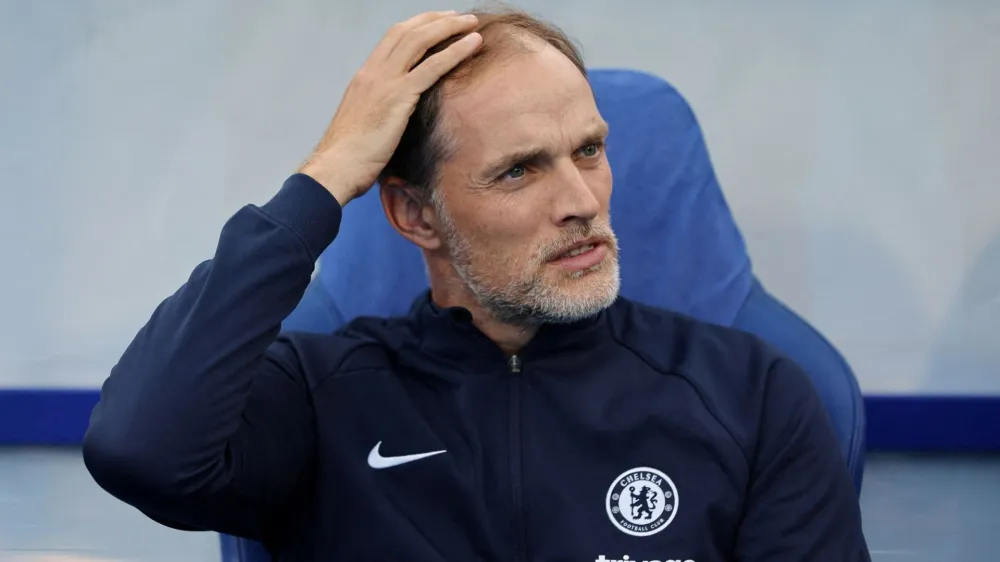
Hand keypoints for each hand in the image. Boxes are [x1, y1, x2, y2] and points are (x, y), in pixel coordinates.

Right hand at [298, 11, 481, 205]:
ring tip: (471, 23)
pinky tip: (473, 45)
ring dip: (449, 28)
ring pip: (421, 41)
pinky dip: (455, 52)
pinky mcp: (398, 97)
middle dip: (436, 20)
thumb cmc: (349, 157)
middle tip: (460, 17)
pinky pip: (431, 67)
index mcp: (365, 77)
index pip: (393, 38)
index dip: (418, 26)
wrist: (335, 168)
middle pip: (408, 31)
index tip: (438, 23)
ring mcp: (385, 82)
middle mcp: (373, 72)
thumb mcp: (366, 124)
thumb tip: (398, 116)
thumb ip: (382, 110)